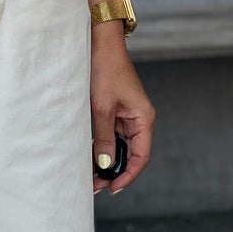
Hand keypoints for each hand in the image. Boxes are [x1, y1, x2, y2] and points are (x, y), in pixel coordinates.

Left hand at [91, 26, 153, 195]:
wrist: (99, 44)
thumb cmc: (104, 70)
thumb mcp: (102, 108)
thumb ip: (105, 139)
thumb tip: (106, 166)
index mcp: (143, 119)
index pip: (141, 156)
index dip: (128, 175)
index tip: (112, 188)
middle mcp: (139, 120)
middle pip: (130, 154)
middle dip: (114, 171)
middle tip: (94, 185)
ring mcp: (127, 116)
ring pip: (119, 146)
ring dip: (106, 160)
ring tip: (89, 175)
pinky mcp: (115, 111)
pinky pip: (111, 135)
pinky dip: (102, 147)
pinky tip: (89, 156)